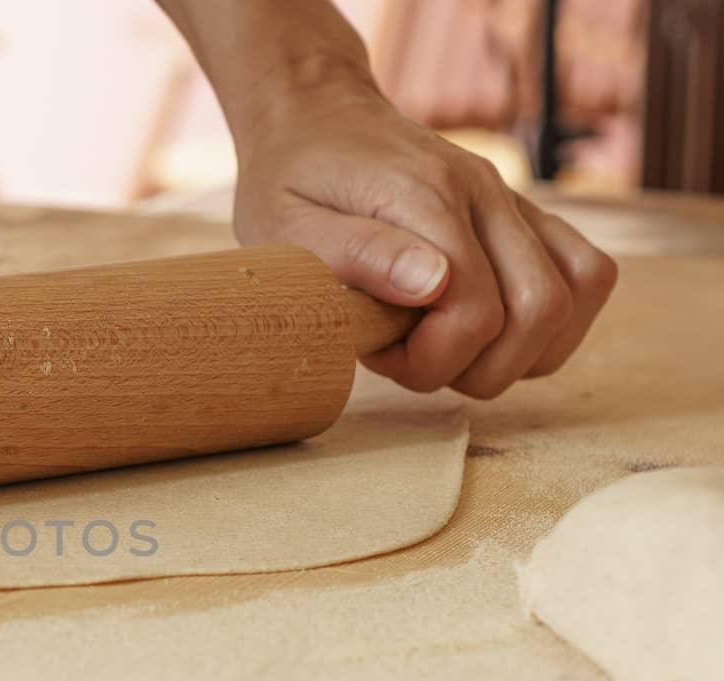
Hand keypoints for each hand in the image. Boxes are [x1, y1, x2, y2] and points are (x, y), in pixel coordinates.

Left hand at [231, 78, 617, 398]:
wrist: (316, 118)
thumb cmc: (289, 183)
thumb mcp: (287, 227)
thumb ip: (357, 254)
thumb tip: (436, 285)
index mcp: (427, 199)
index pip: (475, 313)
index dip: (432, 361)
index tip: (380, 352)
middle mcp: (485, 194)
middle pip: (542, 310)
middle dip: (481, 367)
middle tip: (416, 359)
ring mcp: (513, 200)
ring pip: (577, 293)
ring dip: (524, 350)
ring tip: (453, 347)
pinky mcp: (524, 213)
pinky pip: (586, 272)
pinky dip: (553, 322)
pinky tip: (493, 331)